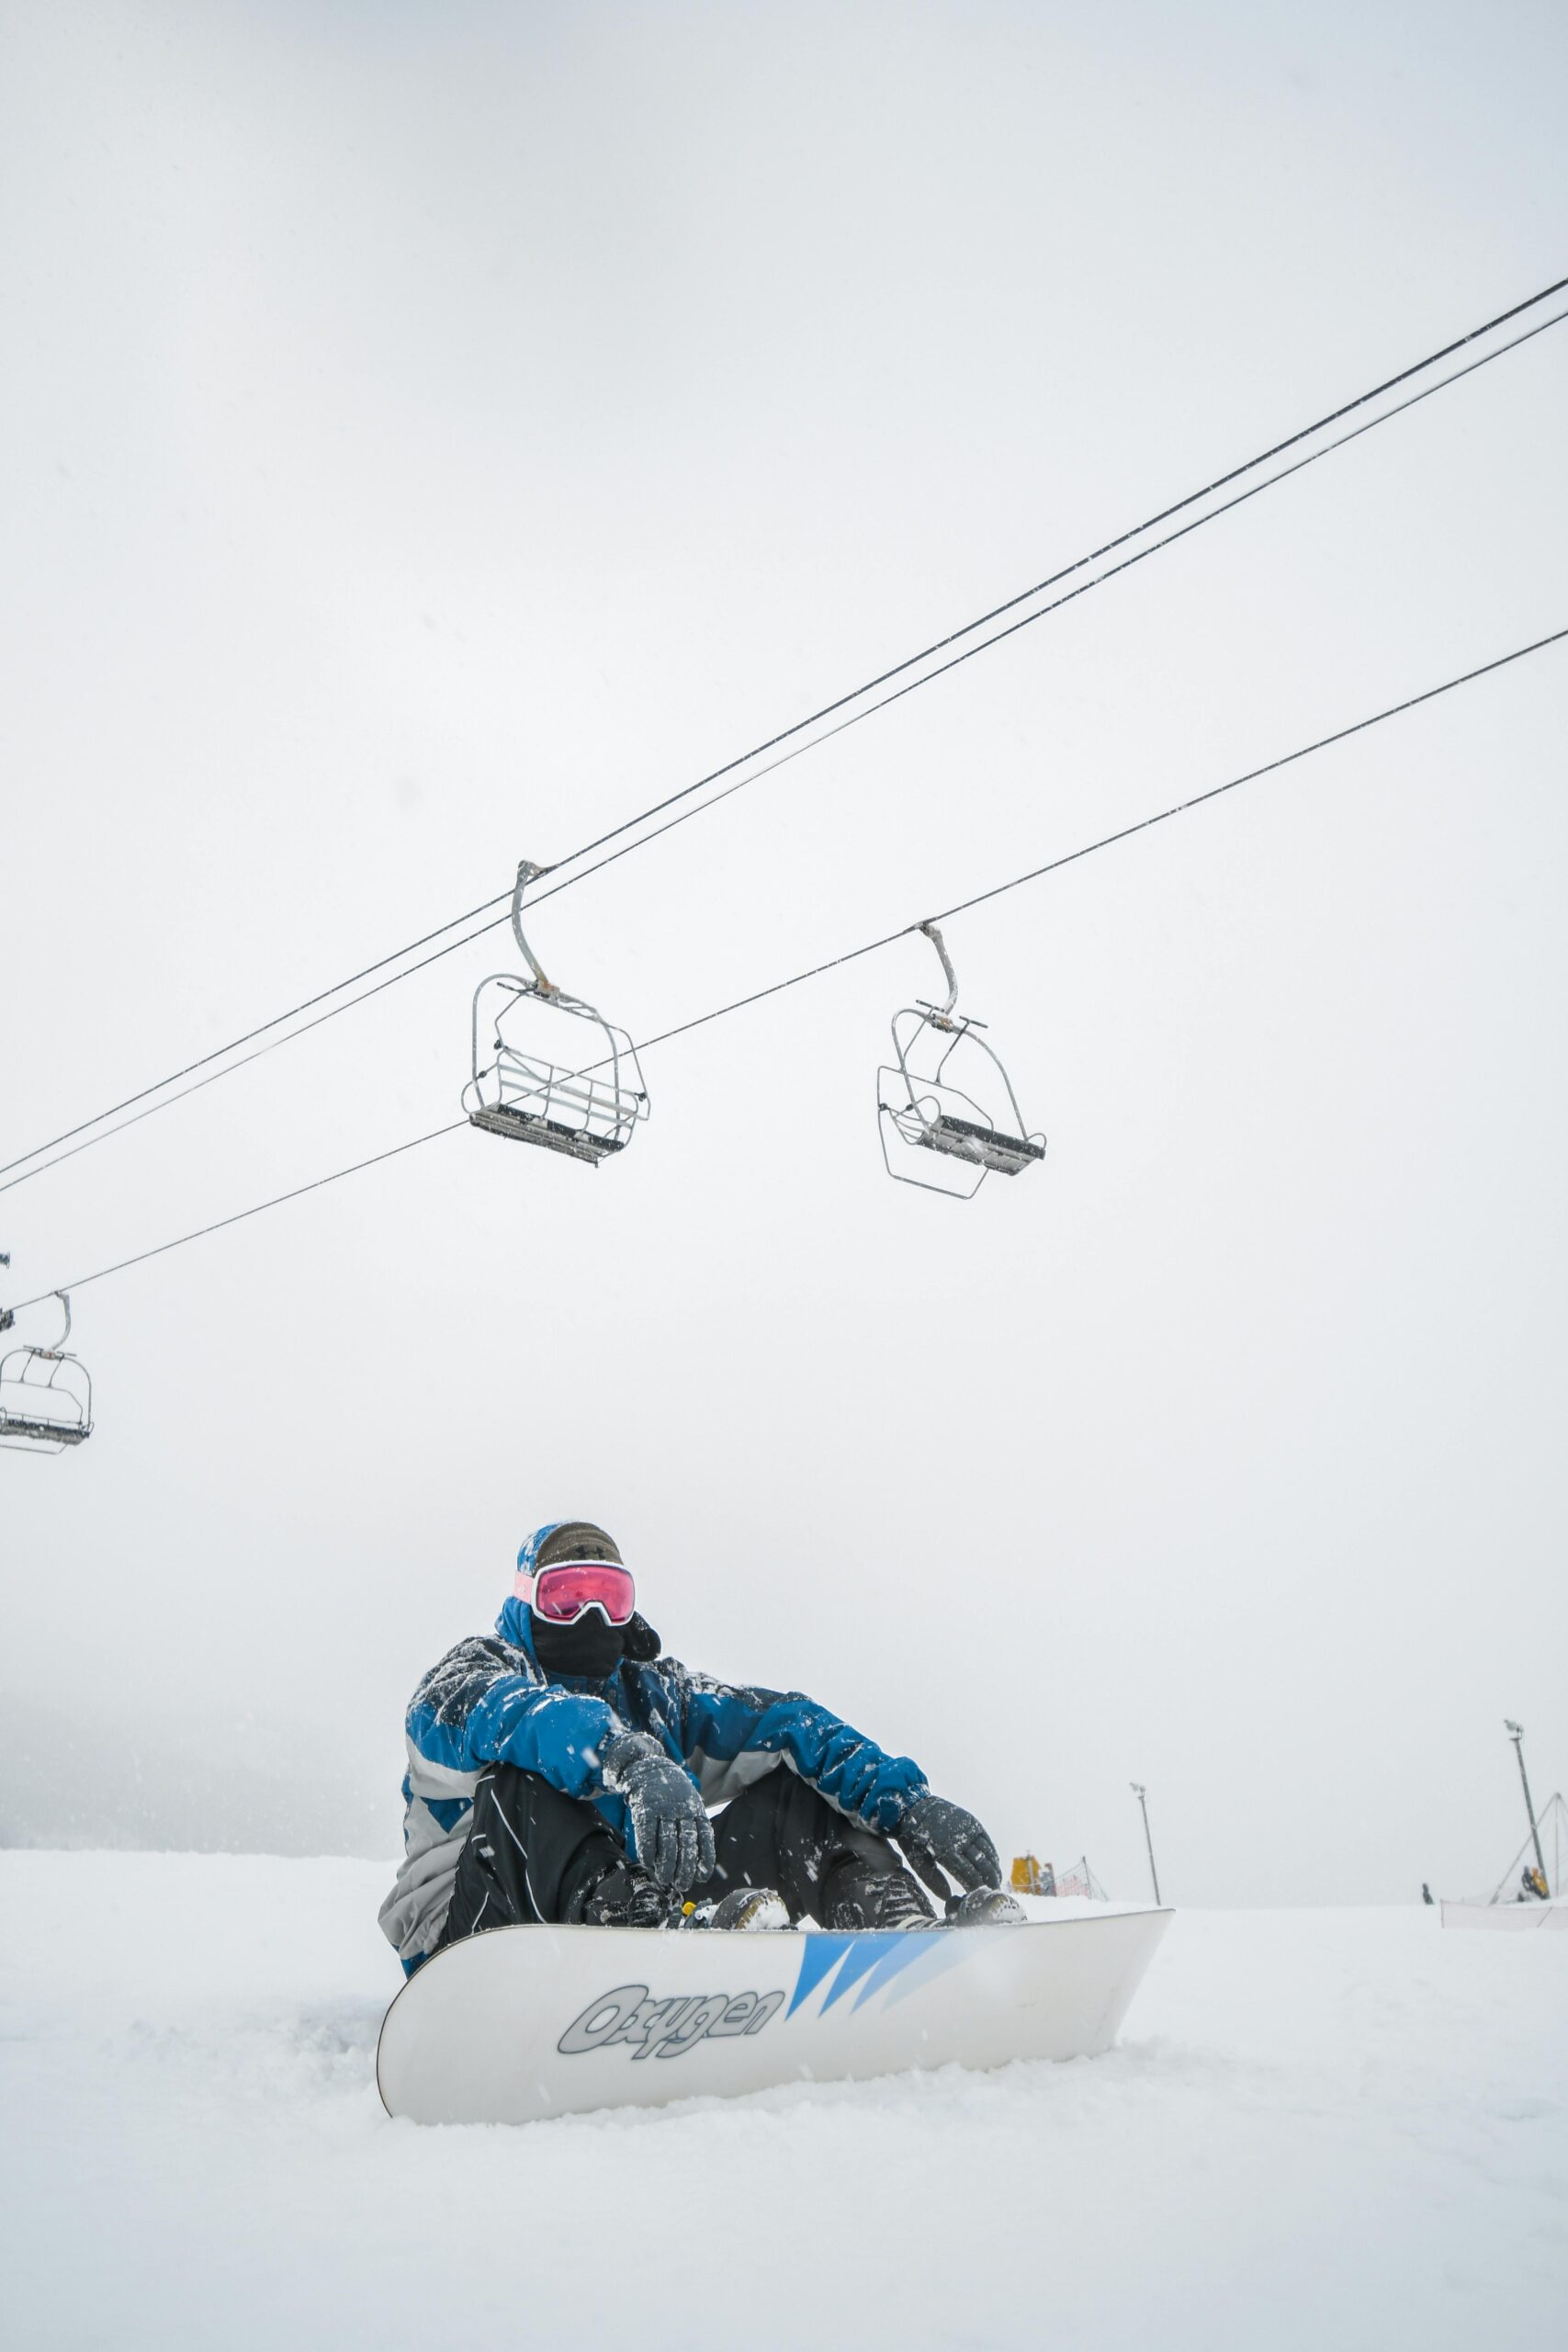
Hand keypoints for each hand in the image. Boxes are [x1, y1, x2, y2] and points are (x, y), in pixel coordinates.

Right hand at [601, 1733, 714, 1891]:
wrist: (648, 1768)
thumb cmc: (672, 1793)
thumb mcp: (689, 1803)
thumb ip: (694, 1826)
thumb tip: (700, 1859)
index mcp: (696, 1809)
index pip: (704, 1836)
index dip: (705, 1857)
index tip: (703, 1876)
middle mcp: (682, 1809)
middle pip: (686, 1843)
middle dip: (685, 1867)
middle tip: (682, 1885)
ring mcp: (664, 1809)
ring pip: (667, 1842)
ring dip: (666, 1865)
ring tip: (666, 1880)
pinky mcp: (645, 1808)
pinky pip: (647, 1834)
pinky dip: (647, 1851)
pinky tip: (648, 1864)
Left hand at [897, 1792, 1000, 1896]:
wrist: (914, 1808)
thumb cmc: (914, 1839)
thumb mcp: (918, 1861)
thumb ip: (934, 1881)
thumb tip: (949, 1898)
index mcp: (946, 1851)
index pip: (969, 1875)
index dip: (977, 1888)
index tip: (980, 1897)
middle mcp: (960, 1839)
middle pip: (982, 1865)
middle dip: (990, 1880)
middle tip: (994, 1891)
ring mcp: (968, 1828)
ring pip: (988, 1852)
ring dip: (994, 1868)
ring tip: (996, 1881)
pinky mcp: (972, 1821)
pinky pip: (986, 1840)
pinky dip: (992, 1853)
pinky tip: (994, 1863)